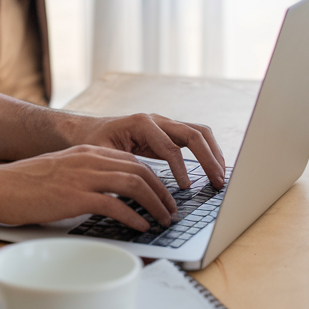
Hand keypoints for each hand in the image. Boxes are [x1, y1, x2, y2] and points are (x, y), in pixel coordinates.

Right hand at [0, 145, 177, 231]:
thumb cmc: (24, 185)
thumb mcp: (61, 173)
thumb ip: (85, 179)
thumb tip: (109, 200)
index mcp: (86, 152)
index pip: (132, 161)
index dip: (155, 179)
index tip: (164, 196)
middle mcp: (88, 159)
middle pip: (140, 171)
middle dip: (163, 192)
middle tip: (172, 210)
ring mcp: (82, 176)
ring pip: (134, 184)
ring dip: (155, 204)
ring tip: (163, 220)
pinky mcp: (74, 196)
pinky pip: (115, 205)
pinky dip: (134, 217)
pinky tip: (141, 226)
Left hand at [61, 111, 224, 188]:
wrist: (88, 129)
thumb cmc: (93, 141)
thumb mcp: (100, 153)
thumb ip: (120, 166)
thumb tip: (140, 187)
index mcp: (141, 123)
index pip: (170, 147)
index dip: (181, 168)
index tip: (187, 189)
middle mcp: (157, 120)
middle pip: (192, 134)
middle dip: (208, 158)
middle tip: (218, 182)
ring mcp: (165, 124)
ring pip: (198, 133)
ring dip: (213, 153)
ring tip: (221, 177)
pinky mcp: (168, 132)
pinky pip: (194, 138)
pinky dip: (207, 151)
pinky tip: (212, 169)